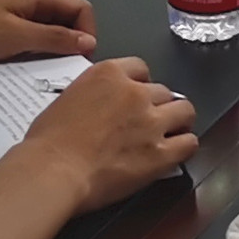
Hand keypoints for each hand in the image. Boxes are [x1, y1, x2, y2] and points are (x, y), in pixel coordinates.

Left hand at [0, 0, 97, 64]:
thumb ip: (55, 39)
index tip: (79, 61)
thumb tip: (88, 42)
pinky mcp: (7, 21)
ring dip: (51, 49)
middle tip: (62, 71)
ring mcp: (18, 8)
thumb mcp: (17, 38)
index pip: (80, 9)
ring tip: (42, 70)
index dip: (86, 34)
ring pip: (50, 29)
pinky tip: (26, 65)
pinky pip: (33, 34)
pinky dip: (35, 49)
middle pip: (67, 18)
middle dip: (69, 43)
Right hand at [21, 58, 197, 208]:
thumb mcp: (67, 99)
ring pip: (184, 111)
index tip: (137, 96)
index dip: (140, 85)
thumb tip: (100, 107)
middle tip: (148, 122)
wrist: (53, 170)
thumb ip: (93, 96)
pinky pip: (189, 143)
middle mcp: (135, 92)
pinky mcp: (160, 153)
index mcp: (108, 74)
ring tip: (170, 134)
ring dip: (178, 121)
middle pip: (163, 91)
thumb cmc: (48, 142)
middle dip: (157, 106)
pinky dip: (184, 147)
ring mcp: (151, 121)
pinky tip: (175, 153)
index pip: (140, 68)